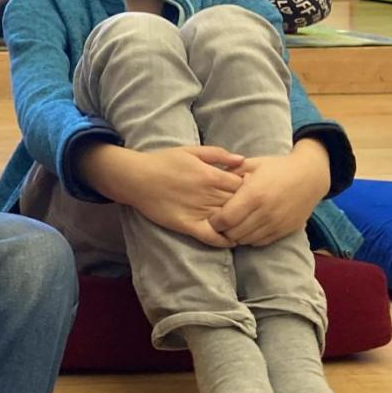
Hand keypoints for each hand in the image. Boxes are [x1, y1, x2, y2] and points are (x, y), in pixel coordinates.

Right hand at [83, 144, 244, 246]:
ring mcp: (198, 211)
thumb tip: (242, 160)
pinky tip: (231, 241)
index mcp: (212, 175)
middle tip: (254, 211)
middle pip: (239, 204)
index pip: (244, 186)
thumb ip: (218, 154)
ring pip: (228, 221)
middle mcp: (208, 195)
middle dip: (248, 207)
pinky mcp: (187, 225)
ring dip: (239, 224)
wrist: (137, 178)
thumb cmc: (164, 161)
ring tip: (247, 226)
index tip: (252, 191)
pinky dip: (223, 241)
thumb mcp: (191, 151)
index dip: (250, 189)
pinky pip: (210, 237)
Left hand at [211, 143, 331, 247]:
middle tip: (221, 223)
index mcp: (253, 194)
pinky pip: (260, 242)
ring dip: (237, 235)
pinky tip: (249, 227)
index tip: (212, 216)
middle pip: (234, 233)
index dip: (214, 221)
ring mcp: (276, 223)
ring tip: (235, 225)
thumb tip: (210, 178)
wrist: (310, 177)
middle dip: (223, 230)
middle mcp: (265, 212)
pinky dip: (250, 238)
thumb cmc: (277, 168)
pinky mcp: (284, 230)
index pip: (225, 219)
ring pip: (246, 240)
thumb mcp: (253, 163)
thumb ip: (230, 171)